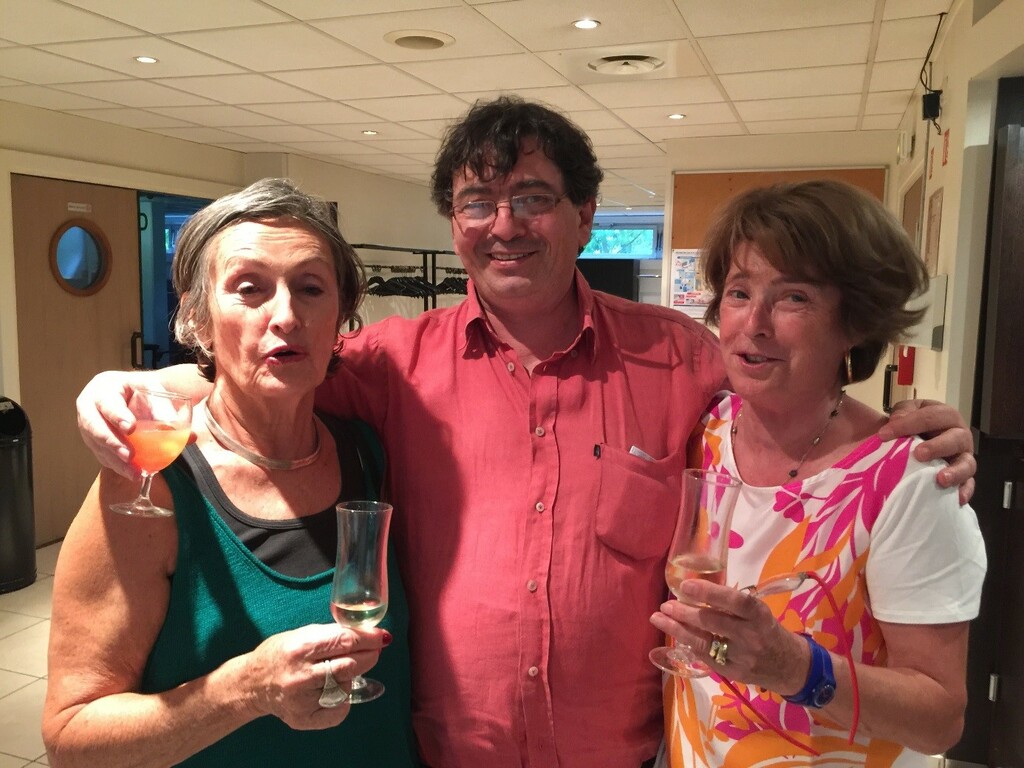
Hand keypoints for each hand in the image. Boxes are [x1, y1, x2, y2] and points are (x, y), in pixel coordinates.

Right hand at [242, 623, 390, 729]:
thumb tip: (368, 633)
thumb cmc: (281, 653)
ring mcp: (302, 700)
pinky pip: (339, 710)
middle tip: (374, 650)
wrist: (253, 683)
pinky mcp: (303, 718)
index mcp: (300, 648)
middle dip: (369, 656)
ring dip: (352, 676)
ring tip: (343, 669)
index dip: (369, 638)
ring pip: (346, 687)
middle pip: (350, 665)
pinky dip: (344, 700)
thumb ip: (332, 635)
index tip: (383, 636)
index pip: (345, 641)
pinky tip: (336, 690)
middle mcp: (301, 675)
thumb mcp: (302, 634)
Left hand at [650, 581, 808, 693]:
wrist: (789, 666)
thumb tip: (695, 589)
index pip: (735, 601)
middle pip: (713, 622)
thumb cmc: (768, 630)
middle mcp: (751, 636)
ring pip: (704, 642)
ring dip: (677, 630)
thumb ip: (732, 604)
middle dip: (685, 612)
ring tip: (659, 618)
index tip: (686, 585)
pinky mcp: (732, 673)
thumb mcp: (759, 612)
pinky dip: (687, 645)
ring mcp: (740, 657)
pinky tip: (673, 635)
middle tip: (666, 604)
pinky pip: (705, 657)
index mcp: (759, 615)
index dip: (709, 592)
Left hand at [879, 399, 975, 504]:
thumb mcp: (902, 413)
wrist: (906, 442)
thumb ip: (900, 413)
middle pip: (956, 438)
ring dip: (956, 471)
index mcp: (944, 415)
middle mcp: (959, 434)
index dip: (908, 424)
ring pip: (967, 463)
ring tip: (941, 479)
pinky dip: (964, 491)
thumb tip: (896, 422)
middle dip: (938, 446)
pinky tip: (957, 498)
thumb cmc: (906, 425)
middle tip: (919, 454)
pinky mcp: (963, 476)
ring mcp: (963, 456)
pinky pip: (968, 484)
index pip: (930, 417)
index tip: (883, 435)